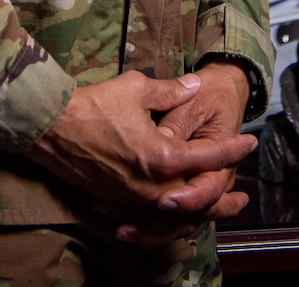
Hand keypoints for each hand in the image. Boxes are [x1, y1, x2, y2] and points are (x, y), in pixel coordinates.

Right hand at [26, 69, 256, 246]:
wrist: (50, 127)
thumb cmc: (92, 105)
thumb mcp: (136, 88)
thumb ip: (170, 90)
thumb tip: (192, 85)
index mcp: (161, 157)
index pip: (207, 157)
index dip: (231, 149)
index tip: (249, 143)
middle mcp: (150, 185)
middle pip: (196, 197)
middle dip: (221, 196)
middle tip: (241, 197)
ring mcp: (132, 196)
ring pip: (173, 211)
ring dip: (196, 211)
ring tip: (214, 212)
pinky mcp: (115, 200)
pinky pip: (149, 213)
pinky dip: (166, 213)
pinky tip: (172, 210)